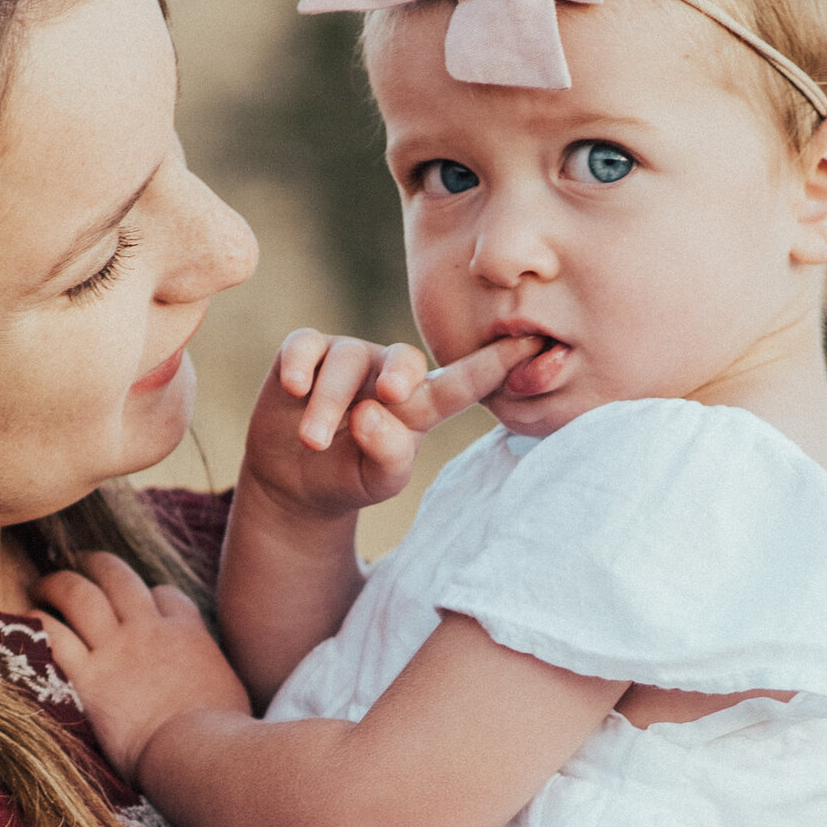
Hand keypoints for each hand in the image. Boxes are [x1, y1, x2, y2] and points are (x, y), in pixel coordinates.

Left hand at [37, 554, 250, 780]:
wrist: (197, 754)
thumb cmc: (221, 734)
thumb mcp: (230, 691)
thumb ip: (212, 673)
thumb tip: (212, 683)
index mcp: (187, 633)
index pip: (165, 595)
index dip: (150, 595)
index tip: (141, 605)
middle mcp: (149, 631)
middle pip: (118, 577)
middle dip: (96, 564)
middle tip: (80, 562)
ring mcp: (117, 651)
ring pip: (81, 595)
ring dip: (60, 583)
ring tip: (47, 584)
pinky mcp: (89, 678)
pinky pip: (54, 636)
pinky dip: (37, 623)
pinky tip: (27, 619)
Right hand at [240, 330, 517, 525]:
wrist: (294, 481)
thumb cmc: (349, 476)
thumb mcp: (377, 480)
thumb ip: (388, 453)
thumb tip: (369, 413)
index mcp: (421, 403)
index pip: (462, 382)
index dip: (494, 364)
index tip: (533, 345)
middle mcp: (388, 372)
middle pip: (402, 359)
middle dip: (398, 375)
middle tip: (391, 397)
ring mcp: (347, 358)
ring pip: (346, 360)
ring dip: (329, 401)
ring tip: (313, 442)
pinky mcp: (304, 353)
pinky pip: (304, 345)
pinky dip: (300, 364)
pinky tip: (293, 387)